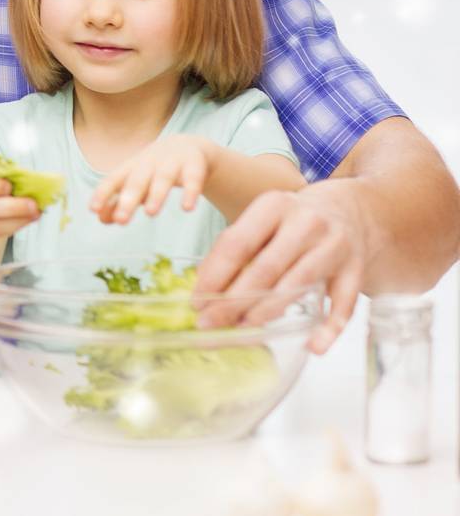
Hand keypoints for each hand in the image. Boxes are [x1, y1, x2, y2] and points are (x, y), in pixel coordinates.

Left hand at [91, 134, 216, 224]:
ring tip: (150, 212)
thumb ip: (119, 201)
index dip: (103, 193)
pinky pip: (193, 178)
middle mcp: (149, 162)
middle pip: (137, 180)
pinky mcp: (194, 164)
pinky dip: (190, 192)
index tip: (93, 210)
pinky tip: (187, 208)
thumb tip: (101, 219)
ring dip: (156, 194)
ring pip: (163, 177)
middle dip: (128, 199)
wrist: (189, 146)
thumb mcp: (137, 184)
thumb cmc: (154, 170)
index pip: (114, 179)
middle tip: (121, 220)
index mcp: (131, 167)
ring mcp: (172, 161)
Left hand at [195, 183, 364, 353]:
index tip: (197, 300)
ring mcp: (334, 246)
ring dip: (268, 311)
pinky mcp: (355, 269)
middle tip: (210, 322)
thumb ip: (237, 246)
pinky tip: (314, 346)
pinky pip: (343, 303)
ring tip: (244, 329)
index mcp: (273, 206)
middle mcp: (305, 223)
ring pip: (298, 284)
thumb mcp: (263, 219)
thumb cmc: (293, 221)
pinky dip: (329, 328)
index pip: (237, 243)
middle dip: (234, 299)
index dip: (214, 275)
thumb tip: (203, 284)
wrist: (350, 210)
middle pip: (265, 268)